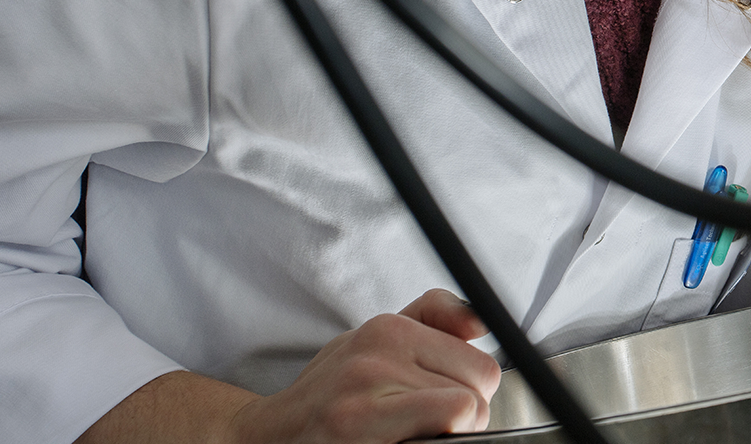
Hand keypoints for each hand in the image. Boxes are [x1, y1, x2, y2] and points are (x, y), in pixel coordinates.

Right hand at [228, 289, 501, 443]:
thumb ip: (431, 319)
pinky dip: (426, 442)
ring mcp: (364, 397)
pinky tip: (398, 441)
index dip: (473, 393)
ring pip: (462, 415)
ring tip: (411, 435)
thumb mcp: (375, 340)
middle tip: (431, 426)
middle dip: (467, 417)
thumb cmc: (331, 392)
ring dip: (447, 435)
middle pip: (477, 391)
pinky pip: (437, 432)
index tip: (449, 403)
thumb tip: (480, 322)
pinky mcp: (355, 430)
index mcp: (388, 329)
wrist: (269, 434)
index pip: (480, 364)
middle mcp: (376, 356)